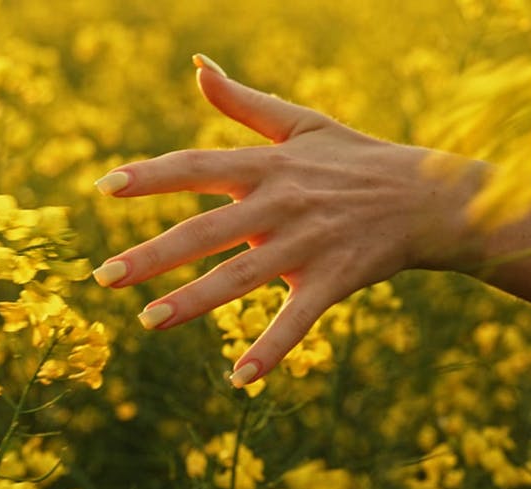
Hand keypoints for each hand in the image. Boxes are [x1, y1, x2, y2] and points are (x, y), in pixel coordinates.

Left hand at [92, 54, 486, 386]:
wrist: (427, 197)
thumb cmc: (359, 159)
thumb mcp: (303, 123)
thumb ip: (245, 103)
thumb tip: (198, 67)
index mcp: (269, 165)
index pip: (198, 166)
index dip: (151, 177)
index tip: (104, 189)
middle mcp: (282, 204)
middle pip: (207, 229)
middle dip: (154, 254)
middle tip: (104, 276)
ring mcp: (308, 244)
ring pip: (241, 276)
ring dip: (194, 301)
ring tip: (149, 321)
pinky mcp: (334, 280)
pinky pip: (297, 320)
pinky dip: (270, 350)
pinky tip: (238, 379)